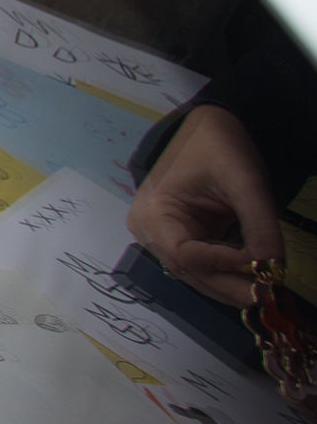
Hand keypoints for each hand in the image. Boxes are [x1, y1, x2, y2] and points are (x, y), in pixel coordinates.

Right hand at [128, 104, 282, 306]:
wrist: (206, 128)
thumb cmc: (218, 147)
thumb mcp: (244, 182)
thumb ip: (259, 227)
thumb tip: (274, 269)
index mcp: (153, 213)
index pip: (187, 256)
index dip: (224, 267)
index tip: (262, 267)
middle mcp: (148, 232)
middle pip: (191, 273)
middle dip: (231, 286)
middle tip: (270, 296)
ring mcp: (160, 238)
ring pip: (197, 275)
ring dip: (231, 285)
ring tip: (266, 289)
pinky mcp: (177, 239)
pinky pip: (202, 266)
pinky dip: (227, 274)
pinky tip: (252, 277)